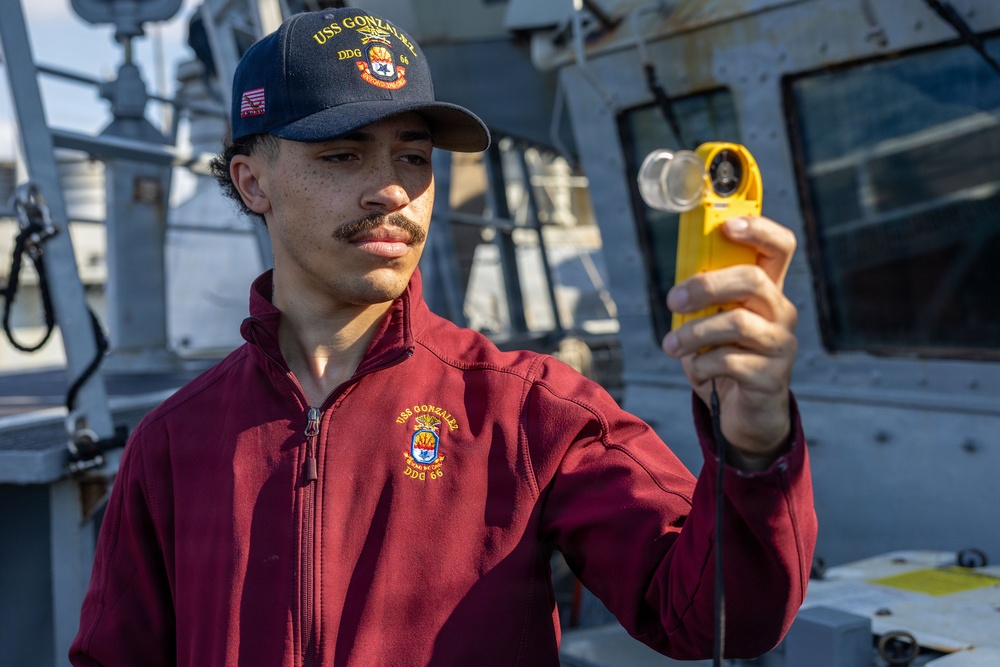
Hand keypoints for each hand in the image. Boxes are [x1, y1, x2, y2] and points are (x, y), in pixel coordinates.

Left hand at [661, 216, 797, 459]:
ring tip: (670, 345)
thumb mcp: (712, 322)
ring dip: (694, 332)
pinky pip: (730, 361)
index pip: (779, 246)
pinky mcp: (771, 376)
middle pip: (752, 280)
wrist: (745, 414)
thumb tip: (678, 286)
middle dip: (705, 286)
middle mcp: (781, 312)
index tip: (726, 225)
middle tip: (673, 301)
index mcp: (767, 290)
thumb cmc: (724, 358)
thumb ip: (704, 300)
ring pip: (737, 322)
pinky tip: (694, 370)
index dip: (758, 228)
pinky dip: (701, 365)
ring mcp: (780, 344)